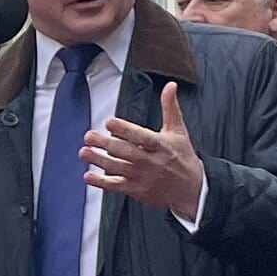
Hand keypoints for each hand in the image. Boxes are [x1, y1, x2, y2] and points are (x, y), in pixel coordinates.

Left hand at [82, 80, 204, 222]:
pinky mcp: (137, 190)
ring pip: (118, 168)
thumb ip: (170, 108)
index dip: (125, 129)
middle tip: (89, 136)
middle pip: (126, 152)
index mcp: (162, 146)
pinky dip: (102, 182)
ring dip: (99, 161)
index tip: (110, 122)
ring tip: (84, 152)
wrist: (191, 190)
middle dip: (106, 144)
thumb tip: (170, 85)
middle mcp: (152, 162)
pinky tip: (88, 175)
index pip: (142, 137)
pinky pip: (117, 186)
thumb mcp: (179, 131)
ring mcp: (143, 177)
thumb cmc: (182, 158)